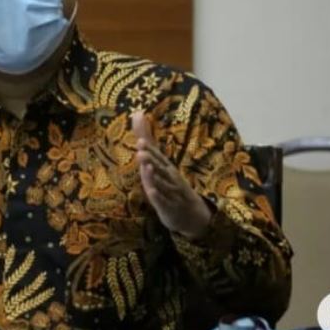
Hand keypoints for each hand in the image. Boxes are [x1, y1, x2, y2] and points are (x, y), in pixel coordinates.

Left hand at [131, 111, 211, 238]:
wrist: (191, 215)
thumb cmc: (170, 185)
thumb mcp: (159, 166)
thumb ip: (148, 142)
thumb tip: (137, 114)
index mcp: (167, 168)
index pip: (157, 157)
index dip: (149, 149)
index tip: (139, 140)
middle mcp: (170, 178)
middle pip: (160, 167)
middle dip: (151, 158)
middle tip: (140, 148)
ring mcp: (171, 193)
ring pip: (163, 183)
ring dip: (155, 176)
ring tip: (146, 167)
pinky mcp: (169, 207)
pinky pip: (164, 201)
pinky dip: (158, 197)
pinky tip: (151, 192)